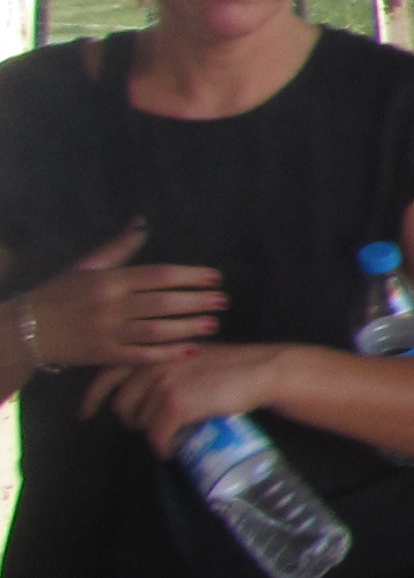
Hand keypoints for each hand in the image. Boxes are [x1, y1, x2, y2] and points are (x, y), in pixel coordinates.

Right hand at [16, 226, 226, 373]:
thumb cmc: (60, 294)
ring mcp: (108, 332)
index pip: (158, 275)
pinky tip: (191, 350)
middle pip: (162, 303)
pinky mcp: (104, 356)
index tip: (215, 277)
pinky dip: (167, 354)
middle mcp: (111, 306)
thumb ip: (119, 247)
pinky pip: (141, 355)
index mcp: (109, 280)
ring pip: (156, 330)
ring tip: (213, 324)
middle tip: (223, 301)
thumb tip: (142, 221)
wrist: (27, 329)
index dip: (189, 276)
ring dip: (188, 327)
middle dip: (196, 301)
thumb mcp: (87, 266)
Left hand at [87, 341, 303, 454]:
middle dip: (132, 419)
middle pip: (122, 404)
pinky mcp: (175, 404)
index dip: (93, 396)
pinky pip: (156, 435)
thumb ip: (164, 365)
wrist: (262, 371)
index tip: (85, 413)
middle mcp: (153, 364)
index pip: (108, 373)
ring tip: (167, 434)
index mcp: (154, 350)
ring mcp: (163, 384)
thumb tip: (144, 392)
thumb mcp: (190, 356)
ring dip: (150, 433)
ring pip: (138, 421)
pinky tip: (169, 450)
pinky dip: (161, 447)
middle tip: (150, 426)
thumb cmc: (232, 365)